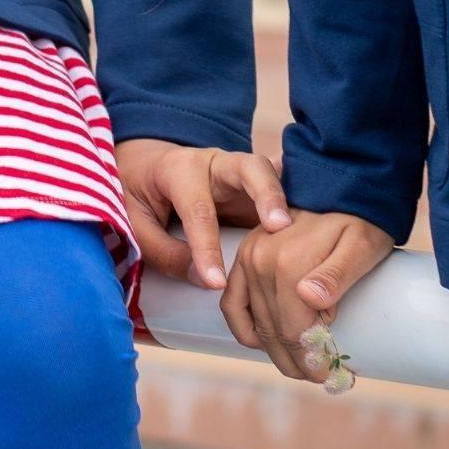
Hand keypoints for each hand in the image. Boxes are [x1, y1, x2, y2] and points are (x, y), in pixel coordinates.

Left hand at [115, 138, 289, 290]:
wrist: (143, 166)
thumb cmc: (136, 193)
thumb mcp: (135, 222)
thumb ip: (165, 251)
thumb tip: (205, 280)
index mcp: (180, 169)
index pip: (198, 208)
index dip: (207, 247)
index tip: (217, 284)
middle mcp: (216, 164)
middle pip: (250, 167)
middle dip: (267, 193)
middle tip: (278, 227)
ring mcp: (238, 173)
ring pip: (270, 175)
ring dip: (286, 200)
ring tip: (297, 232)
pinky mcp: (252, 188)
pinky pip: (277, 190)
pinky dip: (295, 202)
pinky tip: (313, 223)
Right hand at [222, 208, 393, 379]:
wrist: (343, 183)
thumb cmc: (361, 220)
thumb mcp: (361, 246)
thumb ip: (337, 274)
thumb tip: (310, 299)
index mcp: (287, 261)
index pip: (292, 332)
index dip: (311, 361)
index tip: (331, 376)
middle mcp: (260, 259)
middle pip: (273, 332)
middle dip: (296, 362)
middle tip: (320, 377)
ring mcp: (248, 256)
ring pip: (255, 323)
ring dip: (275, 351)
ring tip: (301, 365)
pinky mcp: (244, 255)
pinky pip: (232, 303)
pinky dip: (245, 327)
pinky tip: (264, 343)